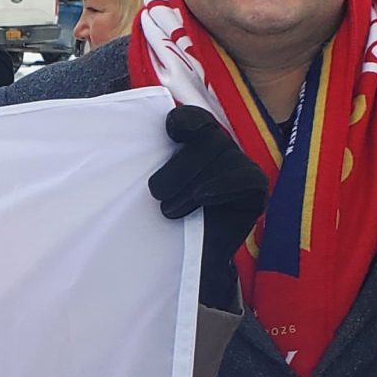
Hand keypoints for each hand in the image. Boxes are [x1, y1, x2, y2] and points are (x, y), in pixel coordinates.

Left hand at [147, 106, 268, 308]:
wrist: (188, 258)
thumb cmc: (166, 219)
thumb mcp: (154, 188)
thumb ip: (151, 162)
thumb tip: (121, 135)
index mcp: (194, 140)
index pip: (193, 119)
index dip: (184, 121)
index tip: (170, 133)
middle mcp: (220, 147)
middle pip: (208, 139)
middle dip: (179, 167)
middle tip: (156, 193)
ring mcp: (241, 165)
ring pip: (223, 156)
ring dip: (193, 184)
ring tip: (173, 210)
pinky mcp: (255, 187)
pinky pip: (244, 178)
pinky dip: (221, 186)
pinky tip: (202, 197)